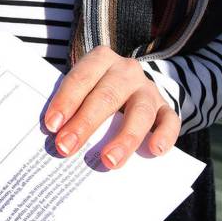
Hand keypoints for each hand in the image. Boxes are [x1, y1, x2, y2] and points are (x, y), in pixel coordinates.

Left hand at [43, 45, 179, 167]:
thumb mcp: (84, 87)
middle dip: (85, 123)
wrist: (131, 84)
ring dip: (124, 138)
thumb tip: (54, 132)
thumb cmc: (97, 89)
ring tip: (108, 161)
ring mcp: (148, 89)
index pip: (81, 78)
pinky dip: (165, 135)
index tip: (51, 126)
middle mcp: (127, 70)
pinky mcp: (165, 107)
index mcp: (101, 59)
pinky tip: (154, 150)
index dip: (66, 101)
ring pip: (140, 111)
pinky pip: (170, 120)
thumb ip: (72, 104)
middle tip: (66, 148)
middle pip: (107, 95)